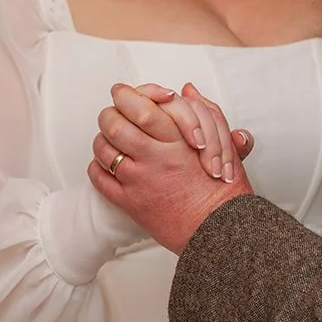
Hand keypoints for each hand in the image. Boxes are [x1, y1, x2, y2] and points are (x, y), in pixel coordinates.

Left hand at [88, 83, 253, 253]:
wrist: (219, 231)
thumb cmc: (223, 191)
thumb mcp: (222, 143)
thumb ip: (207, 112)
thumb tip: (187, 90)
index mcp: (176, 140)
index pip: (139, 106)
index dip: (126, 95)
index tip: (123, 93)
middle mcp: (154, 157)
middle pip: (113, 123)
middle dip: (109, 114)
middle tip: (113, 114)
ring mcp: (138, 180)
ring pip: (102, 149)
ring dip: (103, 140)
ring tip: (112, 140)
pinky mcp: (129, 203)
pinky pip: (100, 179)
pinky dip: (98, 168)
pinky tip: (110, 166)